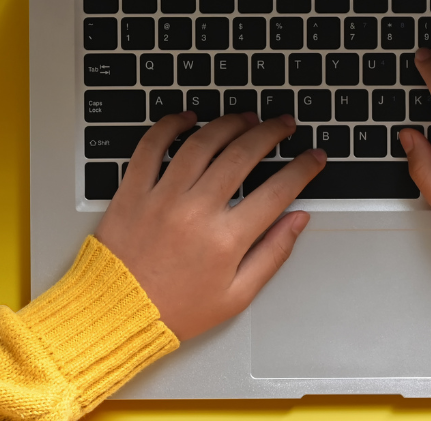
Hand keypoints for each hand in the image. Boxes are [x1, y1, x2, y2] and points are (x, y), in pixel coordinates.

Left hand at [95, 112, 325, 340]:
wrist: (118, 312)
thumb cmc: (176, 309)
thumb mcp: (236, 296)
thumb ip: (272, 254)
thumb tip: (297, 220)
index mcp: (225, 240)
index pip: (277, 191)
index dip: (302, 168)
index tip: (313, 156)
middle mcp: (195, 211)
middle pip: (241, 155)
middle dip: (270, 133)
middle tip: (283, 124)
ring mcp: (162, 196)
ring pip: (201, 143)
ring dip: (228, 123)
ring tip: (245, 118)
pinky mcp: (133, 189)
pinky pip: (151, 146)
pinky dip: (170, 126)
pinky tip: (188, 118)